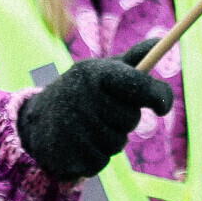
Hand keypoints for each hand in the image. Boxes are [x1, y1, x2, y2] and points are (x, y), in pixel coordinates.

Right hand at [14, 44, 174, 182]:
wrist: (40, 119)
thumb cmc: (85, 92)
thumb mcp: (106, 70)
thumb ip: (136, 58)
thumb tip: (161, 39)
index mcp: (93, 72)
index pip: (138, 84)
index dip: (157, 96)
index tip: (162, 107)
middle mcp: (81, 96)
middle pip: (131, 119)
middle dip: (125, 119)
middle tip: (107, 112)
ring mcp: (71, 125)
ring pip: (117, 143)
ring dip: (111, 139)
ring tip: (92, 127)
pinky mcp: (65, 153)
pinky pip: (102, 161)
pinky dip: (97, 156)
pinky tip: (81, 143)